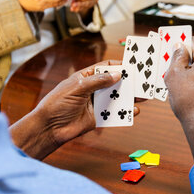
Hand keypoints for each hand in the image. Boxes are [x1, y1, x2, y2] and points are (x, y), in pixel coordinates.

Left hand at [10, 60, 140, 159]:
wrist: (49, 128)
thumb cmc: (57, 103)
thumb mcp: (77, 88)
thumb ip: (97, 81)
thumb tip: (117, 75)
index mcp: (85, 77)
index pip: (105, 68)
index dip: (118, 65)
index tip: (132, 66)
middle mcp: (93, 89)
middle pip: (114, 83)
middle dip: (128, 82)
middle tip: (142, 82)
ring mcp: (96, 103)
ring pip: (117, 98)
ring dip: (129, 97)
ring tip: (143, 96)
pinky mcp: (98, 117)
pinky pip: (114, 113)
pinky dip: (125, 112)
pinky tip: (133, 111)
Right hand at [165, 37, 193, 161]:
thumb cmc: (188, 99)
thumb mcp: (174, 74)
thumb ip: (177, 56)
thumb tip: (180, 47)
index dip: (182, 44)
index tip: (173, 50)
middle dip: (187, 59)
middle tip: (173, 67)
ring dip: (193, 71)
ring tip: (180, 82)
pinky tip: (189, 91)